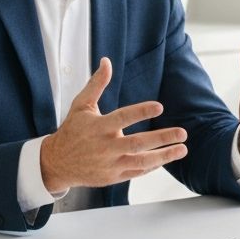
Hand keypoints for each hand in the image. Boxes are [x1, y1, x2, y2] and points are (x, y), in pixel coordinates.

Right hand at [40, 57, 187, 191]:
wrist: (56, 162)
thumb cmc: (72, 130)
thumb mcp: (81, 105)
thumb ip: (97, 84)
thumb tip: (107, 61)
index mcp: (99, 127)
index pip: (123, 117)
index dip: (141, 112)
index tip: (160, 107)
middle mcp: (106, 147)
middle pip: (138, 143)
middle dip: (162, 138)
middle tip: (182, 133)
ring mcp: (110, 164)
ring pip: (141, 162)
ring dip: (164, 156)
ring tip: (182, 149)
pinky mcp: (113, 177)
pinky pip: (136, 172)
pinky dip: (152, 166)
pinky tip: (165, 158)